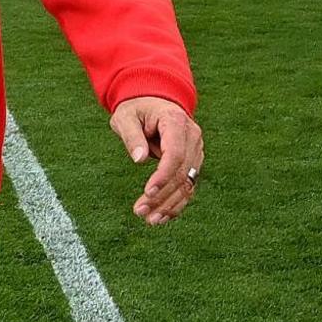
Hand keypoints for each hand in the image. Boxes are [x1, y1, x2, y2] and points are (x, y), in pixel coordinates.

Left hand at [109, 96, 202, 225]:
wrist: (154, 102)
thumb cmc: (136, 109)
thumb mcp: (125, 117)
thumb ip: (132, 136)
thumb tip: (138, 159)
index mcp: (176, 122)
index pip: (175, 154)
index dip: (163, 176)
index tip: (148, 192)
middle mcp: (192, 137)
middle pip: (182, 172)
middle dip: (163, 195)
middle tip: (140, 212)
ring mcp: (195, 151)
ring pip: (188, 183)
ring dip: (170, 205)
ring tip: (149, 220)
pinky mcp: (193, 163)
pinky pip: (187, 186)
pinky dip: (176, 203)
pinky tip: (161, 217)